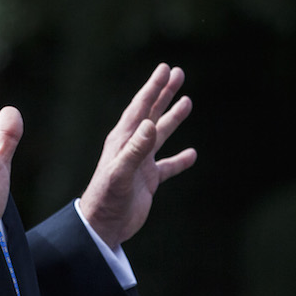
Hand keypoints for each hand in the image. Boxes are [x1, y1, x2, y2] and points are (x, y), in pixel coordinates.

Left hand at [78, 63, 195, 249]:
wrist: (102, 226)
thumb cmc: (107, 199)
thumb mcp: (121, 173)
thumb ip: (136, 149)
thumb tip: (150, 124)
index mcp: (123, 140)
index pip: (141, 107)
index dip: (153, 87)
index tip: (166, 68)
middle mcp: (131, 147)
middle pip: (151, 113)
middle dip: (164, 93)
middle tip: (178, 73)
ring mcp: (140, 163)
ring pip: (160, 134)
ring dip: (173, 118)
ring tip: (188, 101)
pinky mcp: (147, 181)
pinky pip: (167, 166)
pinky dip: (179, 160)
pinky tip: (192, 154)